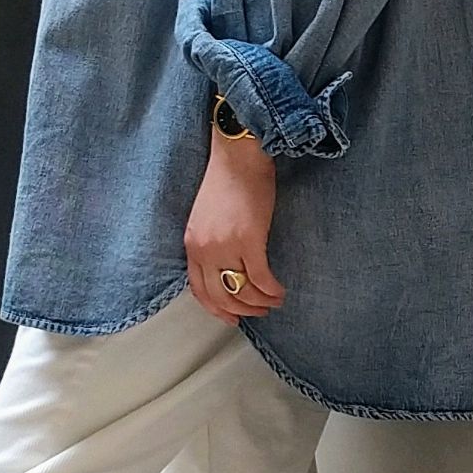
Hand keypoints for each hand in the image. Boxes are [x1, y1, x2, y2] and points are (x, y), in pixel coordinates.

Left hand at [185, 129, 285, 324]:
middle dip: (243, 311)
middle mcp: (205, 250)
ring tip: (274, 301)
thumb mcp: (207, 218)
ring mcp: (225, 247)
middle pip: (222, 297)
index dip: (217, 309)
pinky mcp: (249, 241)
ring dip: (261, 302)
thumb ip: (211, 244)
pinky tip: (280, 291)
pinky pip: (261, 279)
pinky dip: (272, 291)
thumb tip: (230, 269)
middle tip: (259, 312)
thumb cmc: (228, 180)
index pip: (199, 290)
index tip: (231, 317)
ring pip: (243, 292)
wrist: (238, 155)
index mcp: (193, 244)